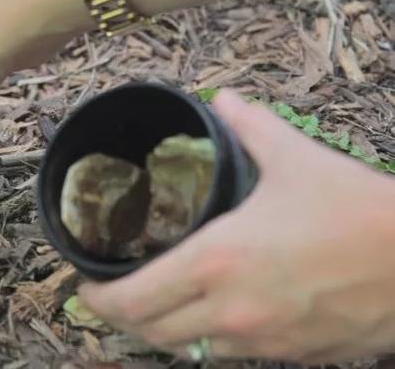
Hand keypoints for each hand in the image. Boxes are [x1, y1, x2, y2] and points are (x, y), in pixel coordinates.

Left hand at [79, 90, 394, 362]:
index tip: (85, 284)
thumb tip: (225, 101)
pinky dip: (205, 340)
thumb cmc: (358, 210)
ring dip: (160, 330)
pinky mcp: (291, 356)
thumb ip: (250, 127)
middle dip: (121, 316)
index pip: (132, 299)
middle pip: (149, 332)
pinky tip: (209, 316)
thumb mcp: (296, 158)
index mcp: (217, 260)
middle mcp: (230, 309)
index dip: (96, 298)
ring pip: (186, 350)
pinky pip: (228, 355)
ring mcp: (260, 341)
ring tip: (153, 304)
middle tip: (112, 293)